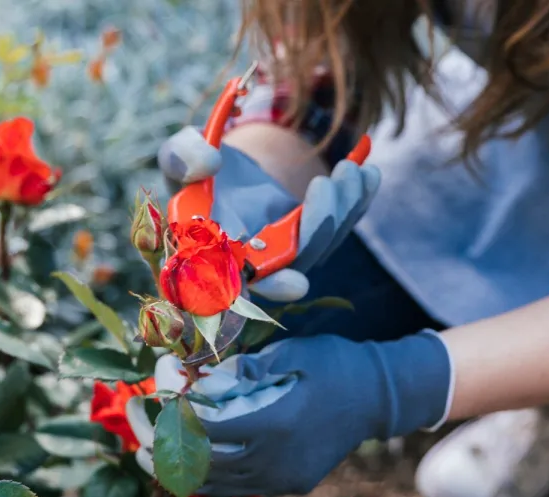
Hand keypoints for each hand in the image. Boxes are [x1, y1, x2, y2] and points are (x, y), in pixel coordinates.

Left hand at [127, 332, 452, 496]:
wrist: (380, 396)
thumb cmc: (334, 363)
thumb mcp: (288, 352)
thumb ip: (242, 368)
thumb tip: (198, 380)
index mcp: (275, 423)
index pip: (206, 428)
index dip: (175, 411)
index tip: (157, 391)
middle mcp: (276, 460)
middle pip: (202, 465)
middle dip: (162, 445)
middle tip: (136, 426)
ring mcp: (283, 479)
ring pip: (216, 484)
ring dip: (178, 467)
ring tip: (149, 448)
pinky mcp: (289, 486)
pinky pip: (238, 488)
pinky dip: (209, 474)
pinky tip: (189, 457)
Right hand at [157, 126, 380, 302]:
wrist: (227, 164)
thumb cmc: (197, 168)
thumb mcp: (181, 155)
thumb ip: (182, 158)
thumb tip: (209, 163)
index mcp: (214, 257)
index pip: (239, 287)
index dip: (266, 289)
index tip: (295, 284)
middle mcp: (253, 266)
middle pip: (293, 265)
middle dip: (317, 231)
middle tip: (324, 185)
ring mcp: (286, 256)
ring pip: (322, 245)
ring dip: (342, 209)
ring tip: (349, 169)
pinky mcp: (311, 239)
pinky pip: (340, 228)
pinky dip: (357, 201)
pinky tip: (367, 173)